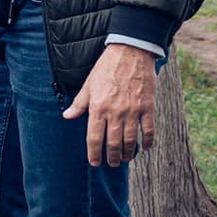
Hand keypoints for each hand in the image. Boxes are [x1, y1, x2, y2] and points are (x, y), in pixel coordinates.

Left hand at [62, 44, 157, 165]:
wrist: (130, 52)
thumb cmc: (106, 68)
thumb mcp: (88, 85)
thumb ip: (79, 103)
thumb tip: (67, 116)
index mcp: (98, 108)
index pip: (94, 137)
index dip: (94, 153)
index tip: (94, 162)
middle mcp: (115, 112)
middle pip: (113, 143)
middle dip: (111, 157)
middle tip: (111, 163)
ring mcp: (133, 111)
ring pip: (130, 140)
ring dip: (127, 153)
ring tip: (125, 159)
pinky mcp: (148, 107)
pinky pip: (149, 130)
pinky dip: (147, 142)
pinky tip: (144, 148)